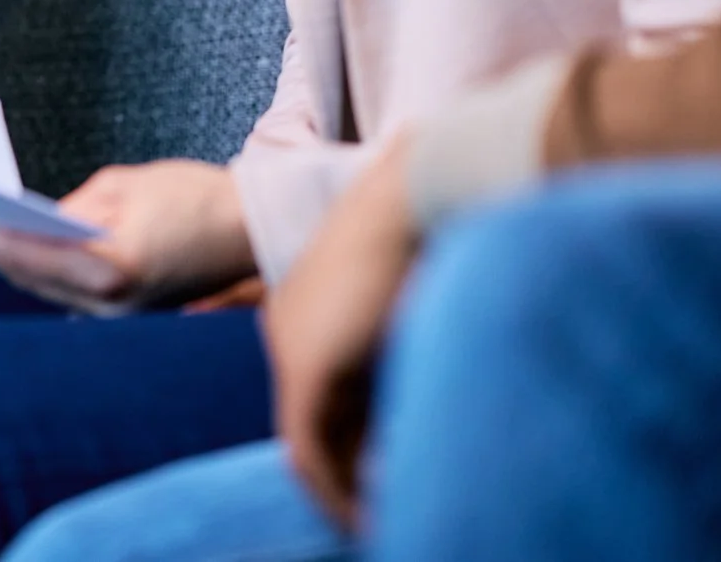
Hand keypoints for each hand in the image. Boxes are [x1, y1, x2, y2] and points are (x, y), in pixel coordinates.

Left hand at [0, 159, 255, 314]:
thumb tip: (28, 221)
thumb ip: (70, 208)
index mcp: (112, 267)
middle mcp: (112, 306)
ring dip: (12, 256)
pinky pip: (67, 292)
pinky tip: (20, 241)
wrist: (256, 232)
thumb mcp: (125, 186)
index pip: (27, 253)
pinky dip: (40, 267)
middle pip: (28, 277)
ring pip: (44, 288)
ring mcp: (118, 318)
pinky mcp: (126, 316)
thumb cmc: (196, 198)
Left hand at [267, 134, 421, 528]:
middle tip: (378, 517)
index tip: (387, 477)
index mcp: (309, 305)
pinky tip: (367, 519)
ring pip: (306, 442)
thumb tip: (425, 394)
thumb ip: (396, 339)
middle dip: (349, 473)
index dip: (355, 441)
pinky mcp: (306, 368)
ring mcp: (290, 347)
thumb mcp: (408, 289)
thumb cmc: (433, 228)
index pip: (324, 392)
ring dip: (343, 491)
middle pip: (313, 420)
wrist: (419, 195)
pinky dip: (335, 490)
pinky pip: (309, 449)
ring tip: (377, 526)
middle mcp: (287, 326)